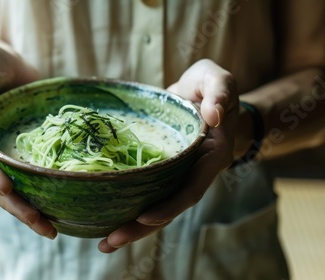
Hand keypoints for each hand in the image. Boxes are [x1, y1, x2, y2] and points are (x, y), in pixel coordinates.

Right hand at [0, 43, 57, 238]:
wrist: (4, 62)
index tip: (6, 187)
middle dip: (15, 206)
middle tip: (42, 225)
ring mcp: (0, 155)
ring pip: (12, 190)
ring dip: (29, 210)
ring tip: (52, 229)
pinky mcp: (20, 153)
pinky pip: (29, 177)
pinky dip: (41, 193)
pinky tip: (61, 207)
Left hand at [98, 59, 238, 252]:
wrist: (205, 94)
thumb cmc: (212, 86)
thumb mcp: (219, 80)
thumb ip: (221, 93)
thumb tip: (213, 115)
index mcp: (211, 158)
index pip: (191, 189)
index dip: (170, 205)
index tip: (144, 217)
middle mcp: (194, 172)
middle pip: (170, 207)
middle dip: (142, 227)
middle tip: (110, 242)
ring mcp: (177, 174)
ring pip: (156, 205)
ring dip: (132, 225)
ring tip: (104, 243)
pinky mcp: (161, 170)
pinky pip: (146, 191)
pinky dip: (128, 205)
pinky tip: (104, 216)